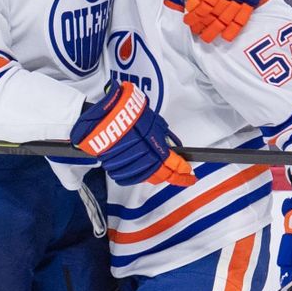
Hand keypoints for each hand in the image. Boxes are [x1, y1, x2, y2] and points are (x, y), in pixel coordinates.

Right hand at [70, 81, 195, 186]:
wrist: (101, 115)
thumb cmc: (125, 112)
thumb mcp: (151, 120)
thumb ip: (160, 135)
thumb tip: (167, 146)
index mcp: (154, 145)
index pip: (174, 164)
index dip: (183, 173)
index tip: (190, 176)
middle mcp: (143, 157)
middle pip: (161, 175)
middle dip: (172, 177)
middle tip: (180, 177)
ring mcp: (128, 164)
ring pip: (145, 177)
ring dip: (154, 176)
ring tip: (159, 172)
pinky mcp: (114, 167)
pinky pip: (128, 177)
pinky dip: (136, 176)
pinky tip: (139, 171)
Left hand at [183, 0, 277, 42]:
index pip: (200, 3)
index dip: (194, 16)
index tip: (189, 24)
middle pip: (212, 13)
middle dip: (204, 26)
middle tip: (199, 35)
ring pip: (226, 16)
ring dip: (217, 29)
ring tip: (209, 39)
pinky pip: (244, 12)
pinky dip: (236, 25)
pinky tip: (229, 36)